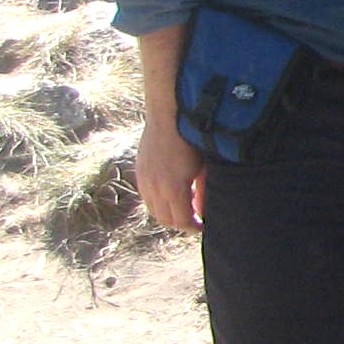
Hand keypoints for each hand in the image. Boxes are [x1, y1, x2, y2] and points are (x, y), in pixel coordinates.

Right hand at [136, 114, 205, 234]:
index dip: (193, 228)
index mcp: (173, 188)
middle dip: (181, 224)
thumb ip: (204, 190)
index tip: (204, 227)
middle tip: (196, 221)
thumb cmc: (193, 137)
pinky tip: (172, 195)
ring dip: (168, 214)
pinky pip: (147, 197)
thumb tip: (204, 209)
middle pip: (165, 219)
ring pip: (153, 210)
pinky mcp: (139, 172)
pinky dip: (159, 202)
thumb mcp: (204, 166)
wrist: (167, 115)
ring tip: (185, 210)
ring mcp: (144, 180)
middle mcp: (155, 188)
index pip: (181, 221)